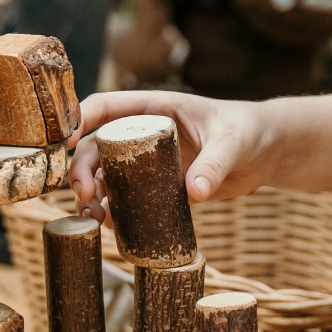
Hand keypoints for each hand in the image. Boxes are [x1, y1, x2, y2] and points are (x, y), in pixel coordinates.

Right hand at [69, 90, 278, 219]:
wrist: (265, 152)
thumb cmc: (248, 132)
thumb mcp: (232, 143)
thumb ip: (215, 164)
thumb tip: (195, 192)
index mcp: (155, 108)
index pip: (106, 106)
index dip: (80, 119)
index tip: (65, 141)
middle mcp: (144, 132)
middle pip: (97, 146)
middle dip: (81, 168)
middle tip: (83, 194)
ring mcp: (149, 160)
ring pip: (106, 174)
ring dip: (93, 193)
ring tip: (93, 216)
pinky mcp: (158, 185)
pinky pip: (127, 196)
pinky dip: (114, 209)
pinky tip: (111, 225)